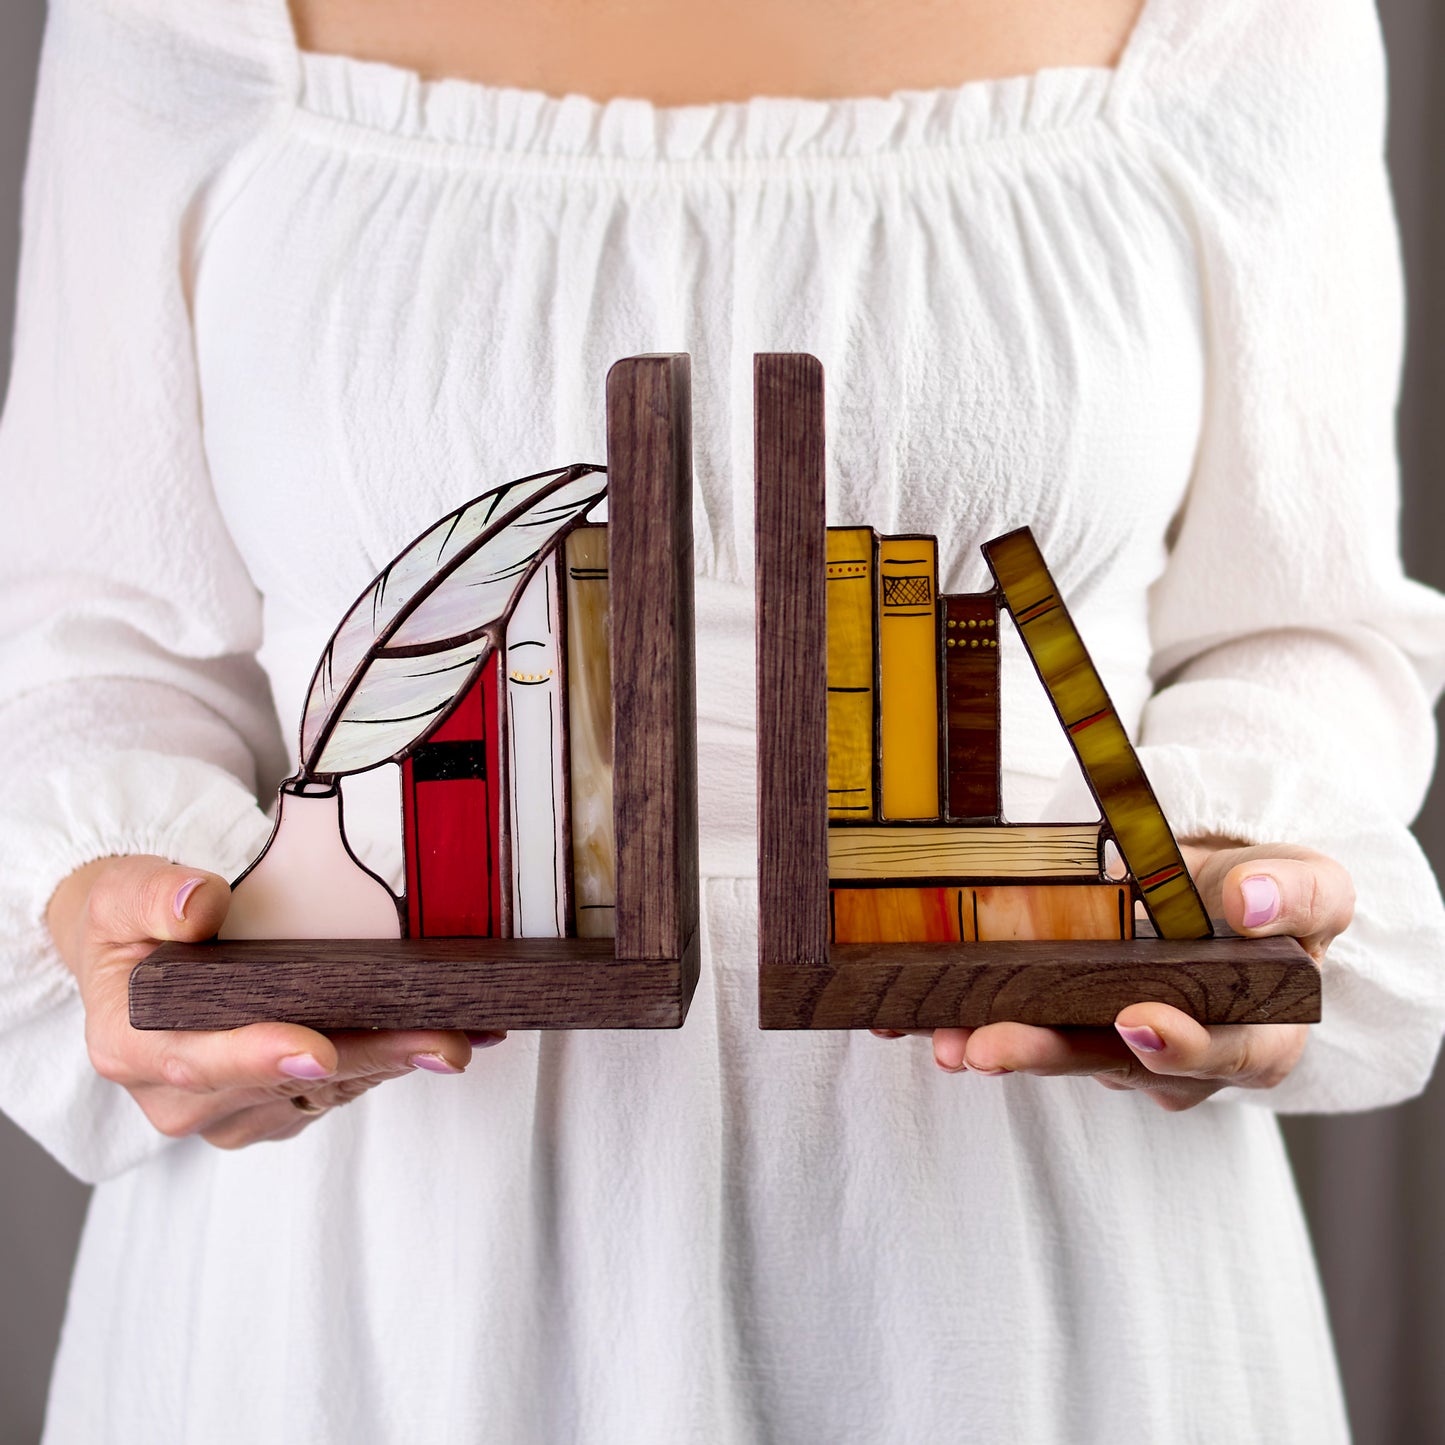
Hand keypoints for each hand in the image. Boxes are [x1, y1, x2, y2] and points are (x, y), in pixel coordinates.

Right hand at [46, 855, 504, 1147]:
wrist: (141, 947)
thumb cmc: (133, 921)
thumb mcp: (123, 892)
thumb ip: (155, 898)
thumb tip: (199, 906)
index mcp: (131, 1048)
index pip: (198, 1062)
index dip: (260, 1058)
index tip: (317, 1051)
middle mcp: (178, 1096)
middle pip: (282, 1082)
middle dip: (368, 1059)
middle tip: (442, 1042)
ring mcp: (230, 1109)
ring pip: (325, 1092)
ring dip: (395, 1062)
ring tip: (463, 1032)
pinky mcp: (273, 1108)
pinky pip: (339, 1092)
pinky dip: (389, 1061)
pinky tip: (439, 1035)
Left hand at [875, 841, 1352, 1110]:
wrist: (1220, 890)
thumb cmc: (1264, 893)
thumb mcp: (1304, 881)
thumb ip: (1293, 891)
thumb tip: (1252, 901)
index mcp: (1258, 1029)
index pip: (1225, 1052)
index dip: (1179, 1045)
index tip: (1134, 1021)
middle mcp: (1187, 1055)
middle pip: (1115, 1064)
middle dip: (1050, 1055)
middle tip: (991, 1046)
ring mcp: (1122, 1049)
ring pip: (1061, 1056)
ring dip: (1000, 1047)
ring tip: (948, 1039)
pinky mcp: (1070, 1029)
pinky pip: (1021, 1032)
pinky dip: (967, 1025)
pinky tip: (916, 1023)